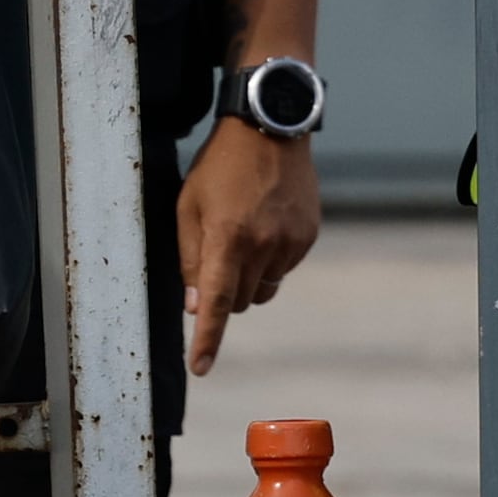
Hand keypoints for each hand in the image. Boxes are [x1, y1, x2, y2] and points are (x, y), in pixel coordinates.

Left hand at [176, 117, 323, 375]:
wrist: (270, 129)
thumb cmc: (219, 167)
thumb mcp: (189, 207)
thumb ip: (190, 258)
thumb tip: (195, 306)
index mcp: (227, 239)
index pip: (215, 303)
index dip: (207, 338)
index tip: (201, 367)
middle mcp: (263, 246)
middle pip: (238, 302)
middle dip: (222, 293)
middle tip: (215, 258)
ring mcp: (290, 243)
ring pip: (262, 290)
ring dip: (247, 278)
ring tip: (242, 234)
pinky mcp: (308, 238)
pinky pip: (283, 270)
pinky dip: (269, 260)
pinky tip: (264, 225)